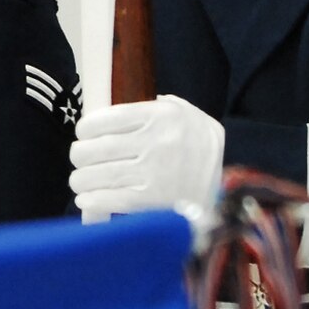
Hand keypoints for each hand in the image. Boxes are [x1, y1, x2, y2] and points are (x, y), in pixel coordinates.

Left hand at [70, 93, 224, 226]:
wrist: (229, 192)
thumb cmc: (199, 150)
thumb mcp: (187, 115)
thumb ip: (157, 106)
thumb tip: (117, 111)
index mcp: (161, 116)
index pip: (106, 118)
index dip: (85, 128)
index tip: (83, 134)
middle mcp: (157, 142)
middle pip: (95, 148)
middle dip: (79, 155)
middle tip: (79, 159)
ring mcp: (154, 173)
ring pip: (97, 175)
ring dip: (80, 180)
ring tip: (81, 181)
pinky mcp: (153, 202)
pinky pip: (110, 199)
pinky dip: (92, 201)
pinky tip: (87, 200)